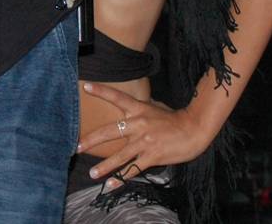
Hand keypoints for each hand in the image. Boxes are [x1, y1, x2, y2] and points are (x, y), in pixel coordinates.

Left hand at [77, 81, 215, 190]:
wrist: (194, 130)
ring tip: (91, 173)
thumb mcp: (155, 107)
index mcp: (139, 108)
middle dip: (91, 139)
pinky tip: (111, 185)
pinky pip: (133, 169)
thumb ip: (140, 108)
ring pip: (120, 155)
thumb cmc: (174, 118)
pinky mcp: (152, 156)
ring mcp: (144, 141)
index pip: (117, 96)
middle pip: (110, 131)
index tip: (85, 86)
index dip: (101, 91)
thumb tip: (129, 105)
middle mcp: (138, 123)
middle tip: (77, 146)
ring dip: (104, 166)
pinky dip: (121, 178)